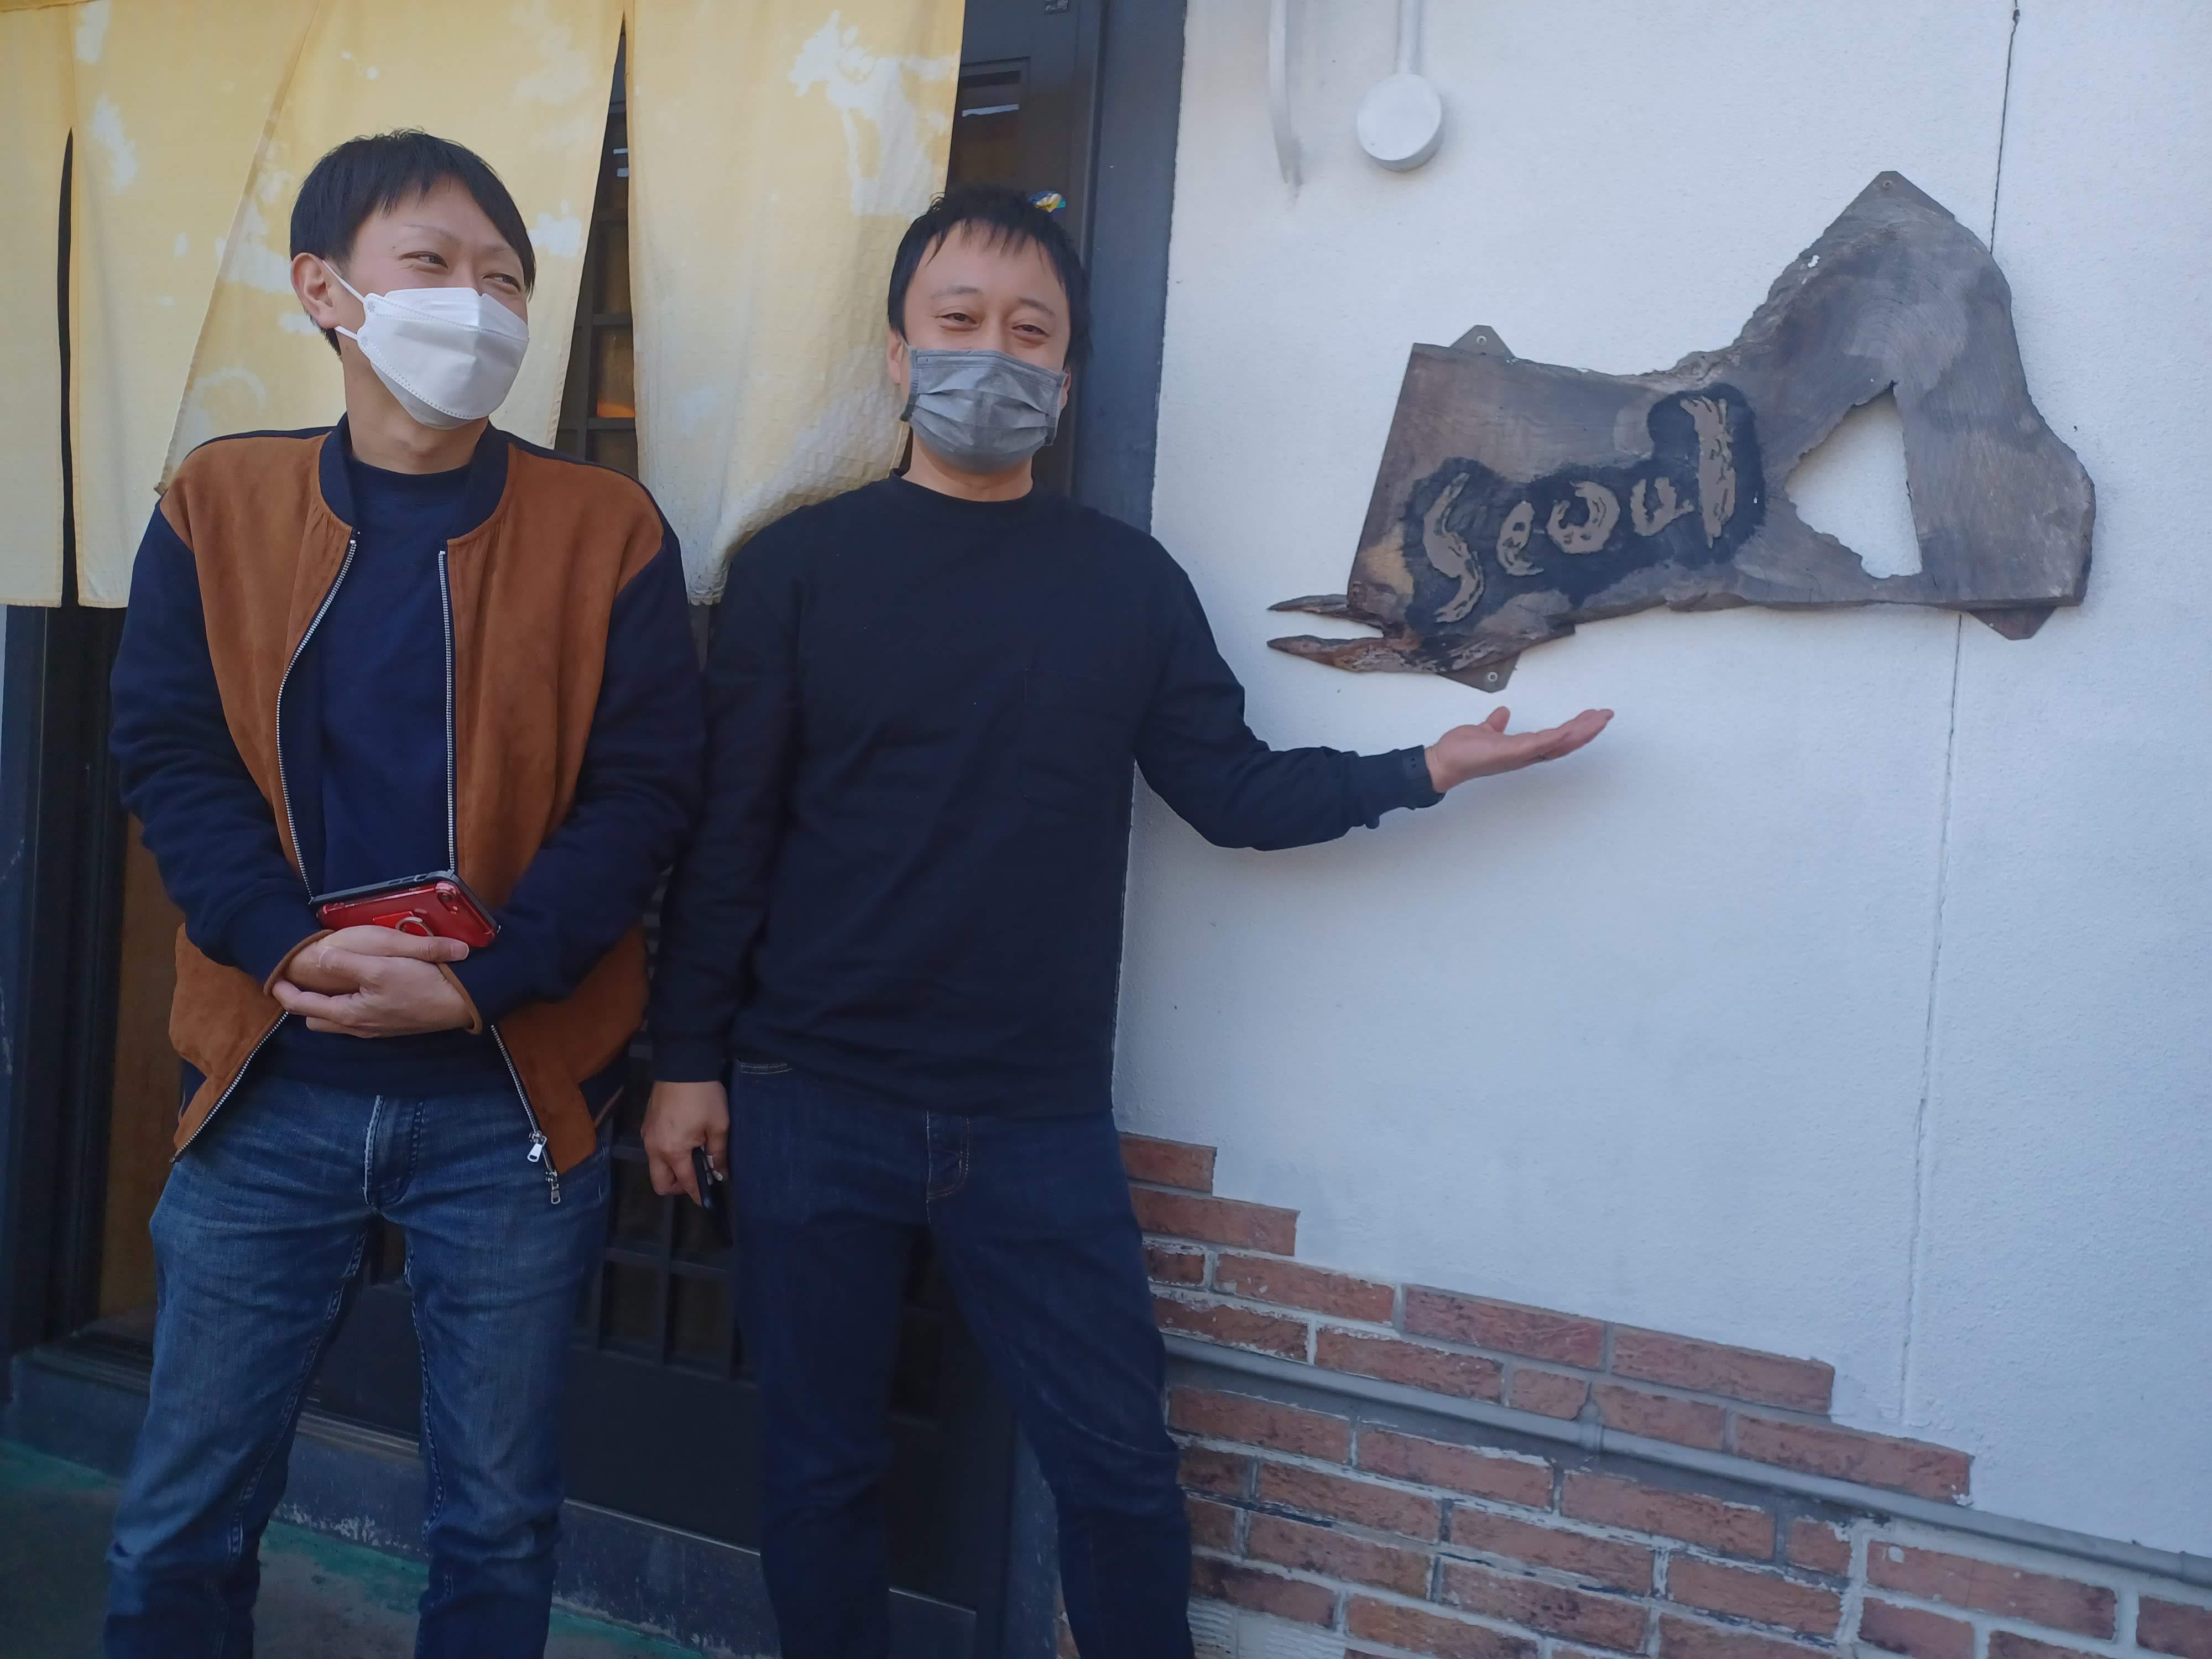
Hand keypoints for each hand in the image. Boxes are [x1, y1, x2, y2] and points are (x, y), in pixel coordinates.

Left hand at [272, 927, 472, 1037]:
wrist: (462, 1002)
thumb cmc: (420, 983)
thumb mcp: (380, 967)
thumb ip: (344, 964)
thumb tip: (317, 958)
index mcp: (349, 1014)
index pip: (303, 1006)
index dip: (284, 992)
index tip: (274, 976)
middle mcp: (358, 1027)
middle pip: (317, 1019)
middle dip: (303, 1003)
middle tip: (300, 980)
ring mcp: (376, 1029)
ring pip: (337, 1021)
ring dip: (326, 1006)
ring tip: (327, 983)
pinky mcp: (392, 1025)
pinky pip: (356, 1019)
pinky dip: (347, 1006)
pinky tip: (359, 989)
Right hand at [643, 1080, 729, 1202]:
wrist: (682, 1065)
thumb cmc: (703, 1096)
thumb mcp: (719, 1125)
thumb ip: (718, 1153)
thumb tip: (720, 1173)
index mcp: (673, 1151)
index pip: (685, 1183)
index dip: (696, 1194)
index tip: (706, 1201)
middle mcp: (654, 1148)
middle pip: (660, 1183)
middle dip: (678, 1187)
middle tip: (697, 1177)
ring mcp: (647, 1136)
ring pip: (656, 1167)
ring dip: (672, 1170)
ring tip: (693, 1156)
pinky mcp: (646, 1125)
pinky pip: (654, 1151)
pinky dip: (666, 1155)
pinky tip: (683, 1142)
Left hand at [1425, 705, 1612, 791]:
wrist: (1444, 761)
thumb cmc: (1462, 751)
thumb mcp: (1483, 732)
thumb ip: (1495, 725)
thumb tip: (1502, 713)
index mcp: (1522, 748)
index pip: (1555, 739)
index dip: (1575, 729)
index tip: (1591, 716)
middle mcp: (1526, 754)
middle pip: (1564, 743)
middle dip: (1587, 729)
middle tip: (1606, 715)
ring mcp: (1522, 754)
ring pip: (1559, 743)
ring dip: (1581, 731)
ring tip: (1600, 718)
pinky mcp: (1513, 752)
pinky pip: (1541, 744)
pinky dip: (1559, 736)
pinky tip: (1573, 728)